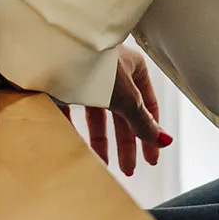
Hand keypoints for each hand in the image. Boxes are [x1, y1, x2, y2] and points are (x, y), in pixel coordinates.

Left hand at [69, 46, 169, 176]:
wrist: (54, 51)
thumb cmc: (97, 63)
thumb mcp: (127, 97)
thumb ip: (143, 121)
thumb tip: (164, 141)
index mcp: (132, 68)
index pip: (147, 106)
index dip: (150, 132)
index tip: (151, 158)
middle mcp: (110, 72)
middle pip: (122, 114)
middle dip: (125, 143)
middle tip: (128, 169)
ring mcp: (86, 77)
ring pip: (96, 114)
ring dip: (99, 141)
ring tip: (100, 163)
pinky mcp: (61, 85)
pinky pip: (71, 111)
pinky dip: (75, 129)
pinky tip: (77, 147)